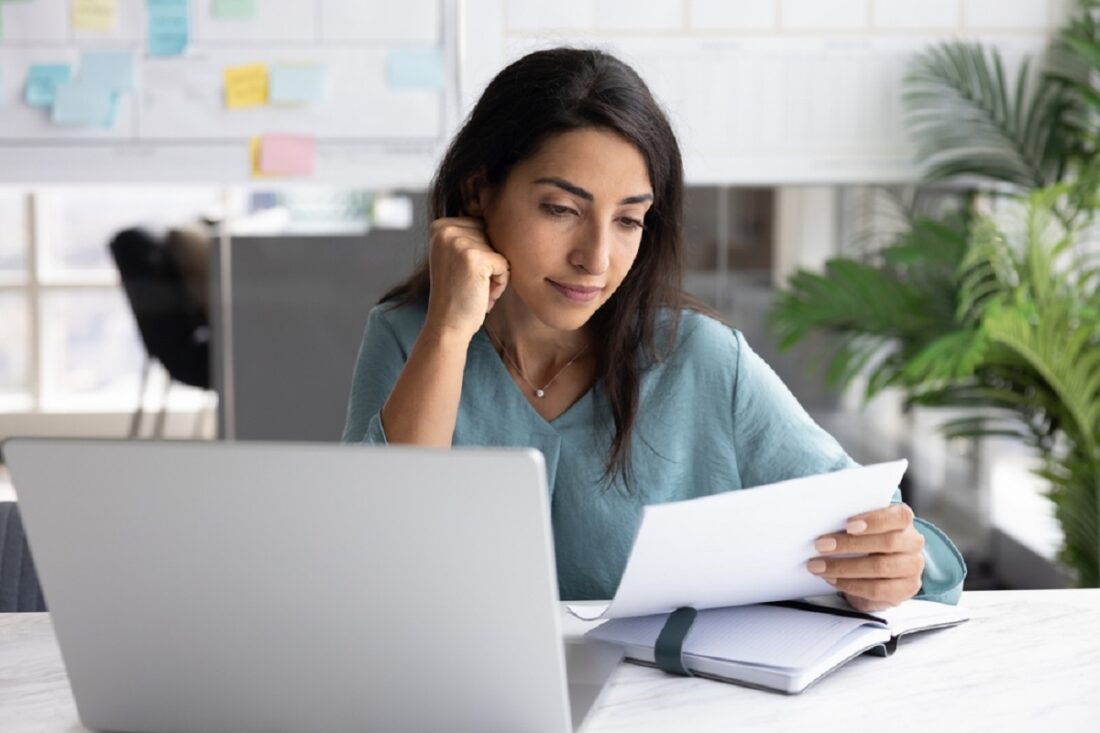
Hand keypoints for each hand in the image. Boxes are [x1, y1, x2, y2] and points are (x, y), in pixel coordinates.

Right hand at [424, 217, 510, 341]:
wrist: (447, 326)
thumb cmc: (457, 295)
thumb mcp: (456, 257)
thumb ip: (470, 234)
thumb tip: (503, 213)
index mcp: (440, 226)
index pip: (482, 226)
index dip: (482, 252)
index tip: (464, 274)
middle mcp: (446, 230)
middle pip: (492, 236)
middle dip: (490, 263)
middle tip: (470, 285)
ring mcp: (460, 243)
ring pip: (500, 250)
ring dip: (496, 274)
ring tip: (475, 290)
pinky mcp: (475, 258)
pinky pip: (505, 265)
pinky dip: (500, 283)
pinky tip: (482, 295)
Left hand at [806, 503, 924, 612]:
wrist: (879, 570)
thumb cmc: (866, 540)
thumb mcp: (862, 527)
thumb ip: (852, 522)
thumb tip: (824, 522)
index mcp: (904, 521)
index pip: (899, 517)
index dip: (874, 521)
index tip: (848, 525)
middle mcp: (913, 543)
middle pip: (887, 543)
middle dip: (849, 544)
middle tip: (821, 546)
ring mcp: (912, 568)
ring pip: (880, 567)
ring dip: (844, 568)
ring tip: (820, 567)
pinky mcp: (905, 590)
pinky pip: (877, 590)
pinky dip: (851, 585)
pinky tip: (833, 580)